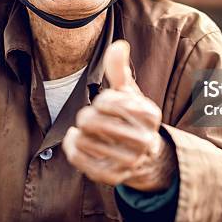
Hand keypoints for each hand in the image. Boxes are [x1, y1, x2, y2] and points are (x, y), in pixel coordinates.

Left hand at [62, 40, 176, 191]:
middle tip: (89, 117)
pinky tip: (76, 140)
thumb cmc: (133, 117)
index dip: (101, 100)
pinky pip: (79, 159)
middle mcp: (144, 140)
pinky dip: (71, 147)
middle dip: (86, 115)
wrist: (147, 157)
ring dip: (79, 132)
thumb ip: (120, 69)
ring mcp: (130, 161)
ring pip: (84, 140)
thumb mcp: (130, 93)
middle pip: (93, 121)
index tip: (105, 103)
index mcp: (150, 115)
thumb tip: (119, 44)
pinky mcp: (113, 177)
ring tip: (86, 131)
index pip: (107, 100)